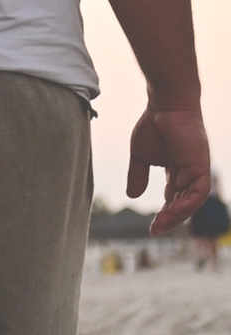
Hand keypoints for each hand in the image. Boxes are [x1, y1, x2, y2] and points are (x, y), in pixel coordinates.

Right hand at [127, 100, 211, 232]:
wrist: (165, 104)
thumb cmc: (154, 124)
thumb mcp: (141, 156)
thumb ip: (138, 175)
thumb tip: (132, 197)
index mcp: (178, 171)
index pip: (173, 199)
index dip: (165, 214)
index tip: (152, 228)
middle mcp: (190, 174)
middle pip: (184, 204)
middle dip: (171, 219)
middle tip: (156, 230)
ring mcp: (198, 171)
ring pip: (192, 202)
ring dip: (178, 215)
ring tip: (161, 223)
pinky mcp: (201, 167)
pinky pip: (198, 192)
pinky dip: (186, 203)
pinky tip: (171, 210)